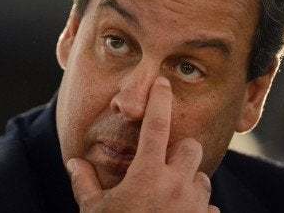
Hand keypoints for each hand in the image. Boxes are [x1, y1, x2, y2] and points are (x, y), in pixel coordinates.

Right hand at [67, 76, 219, 211]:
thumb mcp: (93, 210)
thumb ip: (84, 183)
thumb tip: (74, 163)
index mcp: (147, 175)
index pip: (156, 125)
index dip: (160, 100)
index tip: (163, 83)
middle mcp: (176, 186)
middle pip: (190, 148)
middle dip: (179, 152)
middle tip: (162, 165)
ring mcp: (194, 207)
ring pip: (204, 178)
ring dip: (189, 181)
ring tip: (168, 197)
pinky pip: (209, 208)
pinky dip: (197, 208)